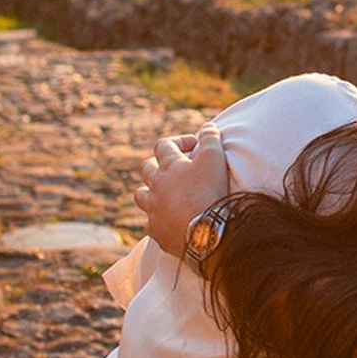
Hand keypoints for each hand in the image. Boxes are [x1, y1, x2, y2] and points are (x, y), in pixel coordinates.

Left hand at [136, 123, 229, 258]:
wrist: (205, 231)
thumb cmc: (210, 191)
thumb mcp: (215, 158)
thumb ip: (210, 139)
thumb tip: (208, 127)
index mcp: (169, 166)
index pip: (164, 145)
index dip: (178, 141)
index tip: (194, 145)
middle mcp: (156, 186)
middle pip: (147, 168)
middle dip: (158, 164)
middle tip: (176, 168)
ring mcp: (153, 209)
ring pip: (141, 195)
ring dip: (150, 191)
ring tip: (163, 194)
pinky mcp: (156, 230)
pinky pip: (150, 223)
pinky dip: (158, 219)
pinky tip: (168, 221)